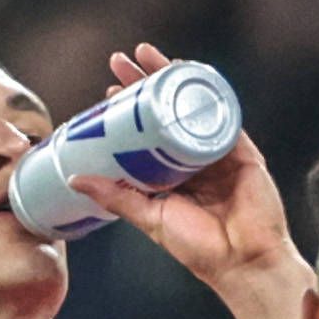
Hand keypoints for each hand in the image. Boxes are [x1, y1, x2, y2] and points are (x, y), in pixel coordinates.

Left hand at [92, 42, 301, 289]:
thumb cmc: (200, 249)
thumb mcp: (149, 217)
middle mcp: (196, 160)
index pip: (148, 133)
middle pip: (167, 112)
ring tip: (148, 57)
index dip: (130, 110)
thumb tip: (75, 179)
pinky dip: (207, 93)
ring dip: (172, 79)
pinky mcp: (243, 153)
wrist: (243, 262)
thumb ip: (115, 197)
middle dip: (145, 83)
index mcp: (174, 176)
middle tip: (120, 61)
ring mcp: (219, 153)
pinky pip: (223, 116)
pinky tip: (190, 74)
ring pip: (192, 107)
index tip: (109, 91)